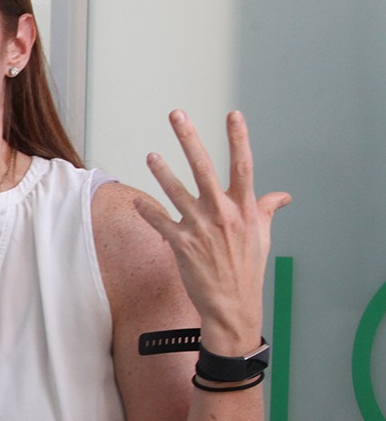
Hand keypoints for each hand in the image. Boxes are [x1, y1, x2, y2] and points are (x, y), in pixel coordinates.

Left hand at [137, 110, 290, 353]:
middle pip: (204, 168)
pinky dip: (147, 210)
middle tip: (177, 115)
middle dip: (189, 139)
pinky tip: (137, 200)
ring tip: (151, 155)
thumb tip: (281, 196)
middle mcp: (222, 213)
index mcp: (244, 209)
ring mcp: (200, 228)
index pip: (244, 165)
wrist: (233, 305)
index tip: (232, 115)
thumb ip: (266, 210)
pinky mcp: (181, 244)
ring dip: (161, 172)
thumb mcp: (262, 237)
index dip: (238, 139)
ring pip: (176, 191)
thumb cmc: (247, 269)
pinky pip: (160, 221)